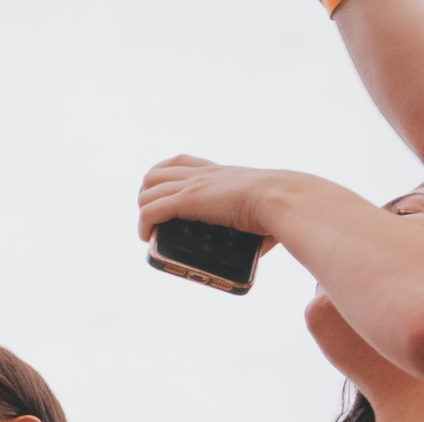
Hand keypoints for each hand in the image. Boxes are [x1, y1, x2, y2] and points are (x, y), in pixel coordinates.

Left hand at [137, 155, 301, 248]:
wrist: (286, 199)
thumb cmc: (282, 209)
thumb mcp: (262, 212)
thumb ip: (254, 227)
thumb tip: (256, 252)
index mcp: (219, 173)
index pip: (179, 162)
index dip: (163, 178)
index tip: (163, 198)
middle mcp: (203, 174)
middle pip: (154, 174)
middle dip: (146, 195)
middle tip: (153, 219)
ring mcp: (195, 185)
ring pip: (147, 191)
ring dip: (142, 211)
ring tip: (149, 231)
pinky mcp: (189, 199)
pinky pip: (151, 210)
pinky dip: (143, 225)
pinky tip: (147, 238)